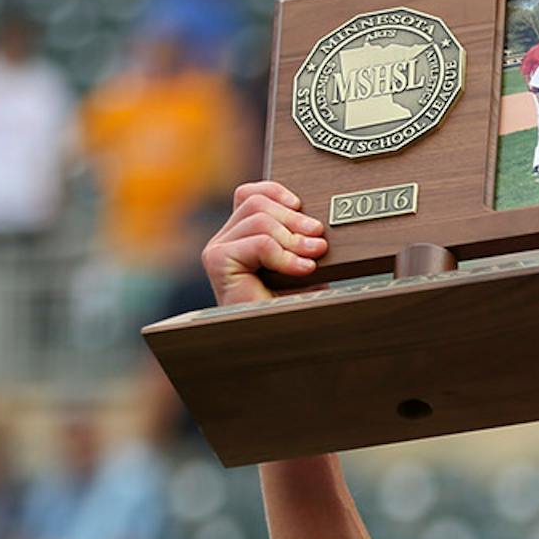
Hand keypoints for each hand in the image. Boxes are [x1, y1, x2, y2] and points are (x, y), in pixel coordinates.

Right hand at [202, 180, 327, 306]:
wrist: (272, 345)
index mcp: (239, 238)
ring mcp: (217, 249)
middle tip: (319, 240)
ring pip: (259, 217)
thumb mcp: (301, 271)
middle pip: (256, 202)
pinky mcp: (218, 261)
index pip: (250, 195)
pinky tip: (304, 269)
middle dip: (294, 218)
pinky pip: (259, 242)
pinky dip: (287, 255)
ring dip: (294, 237)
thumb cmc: (288, 312)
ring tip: (314, 256)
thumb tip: (320, 226)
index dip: (277, 193)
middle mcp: (224, 241)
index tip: (304, 206)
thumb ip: (302, 244)